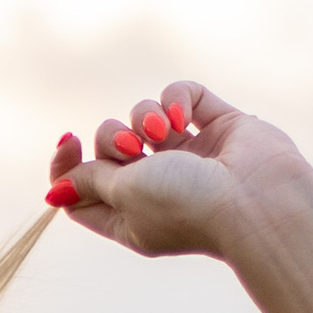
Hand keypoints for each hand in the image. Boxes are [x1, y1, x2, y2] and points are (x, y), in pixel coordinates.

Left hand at [44, 83, 312, 312]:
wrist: (256, 200)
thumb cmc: (187, 206)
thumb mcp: (125, 195)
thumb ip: (91, 181)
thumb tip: (55, 190)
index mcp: (131, 217)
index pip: (83, 188)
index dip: (68, 164)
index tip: (68, 142)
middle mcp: (159, 188)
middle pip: (109, 147)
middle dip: (112, 138)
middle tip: (133, 148)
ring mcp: (189, 156)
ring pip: (143, 117)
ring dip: (144, 117)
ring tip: (163, 132)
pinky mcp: (217, 126)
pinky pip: (183, 95)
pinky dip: (176, 98)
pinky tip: (184, 116)